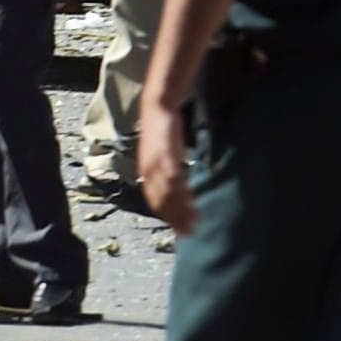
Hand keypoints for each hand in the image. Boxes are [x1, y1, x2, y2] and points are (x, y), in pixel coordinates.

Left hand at [135, 101, 197, 235]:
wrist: (156, 108)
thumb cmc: (161, 132)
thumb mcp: (162, 155)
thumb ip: (168, 172)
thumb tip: (179, 189)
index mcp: (146, 174)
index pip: (156, 203)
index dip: (168, 218)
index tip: (181, 231)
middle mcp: (148, 172)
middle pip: (162, 202)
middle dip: (175, 219)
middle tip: (189, 232)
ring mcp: (155, 164)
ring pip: (167, 194)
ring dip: (180, 210)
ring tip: (193, 222)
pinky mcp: (165, 155)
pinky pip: (173, 178)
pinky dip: (181, 191)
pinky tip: (191, 200)